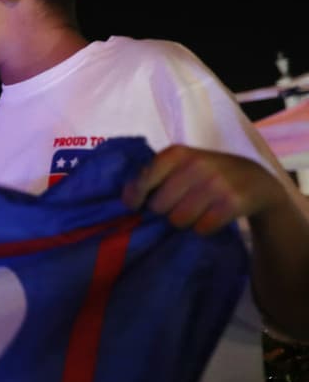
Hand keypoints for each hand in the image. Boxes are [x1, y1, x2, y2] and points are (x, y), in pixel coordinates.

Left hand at [122, 145, 288, 234]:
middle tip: (178, 205)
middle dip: (164, 211)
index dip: (135, 196)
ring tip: (195, 210)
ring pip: (179, 220)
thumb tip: (126, 198)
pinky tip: (211, 216)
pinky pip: (202, 228)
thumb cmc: (206, 173)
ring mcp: (216, 183)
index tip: (134, 206)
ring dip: (184, 221)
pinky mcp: (233, 203)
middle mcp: (196, 164)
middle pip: (159, 206)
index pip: (145, 178)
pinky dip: (203, 228)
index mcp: (177, 153)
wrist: (255, 180)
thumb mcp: (180, 165)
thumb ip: (152, 175)